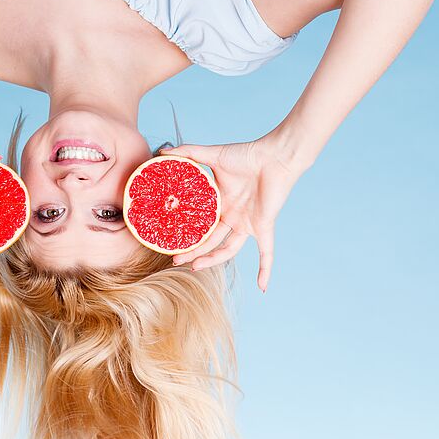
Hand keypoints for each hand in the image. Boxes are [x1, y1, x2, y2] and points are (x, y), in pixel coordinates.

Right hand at [162, 136, 307, 291]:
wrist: (275, 155)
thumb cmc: (247, 154)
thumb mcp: (213, 155)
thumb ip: (188, 152)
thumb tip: (162, 152)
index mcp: (220, 203)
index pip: (200, 224)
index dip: (186, 234)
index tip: (170, 243)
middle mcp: (232, 217)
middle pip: (209, 241)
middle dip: (193, 252)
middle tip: (175, 260)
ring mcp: (248, 224)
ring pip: (228, 249)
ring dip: (213, 260)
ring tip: (195, 267)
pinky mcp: (264, 226)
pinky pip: (267, 252)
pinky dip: (265, 269)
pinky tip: (263, 287)